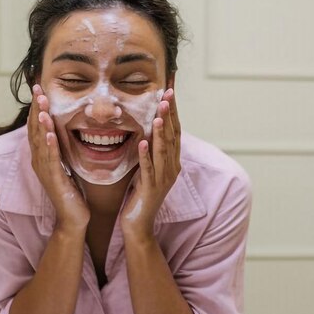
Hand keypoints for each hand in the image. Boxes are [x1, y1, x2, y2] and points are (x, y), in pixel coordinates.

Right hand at [27, 84, 89, 231]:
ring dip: (41, 121)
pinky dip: (50, 145)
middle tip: (37, 88)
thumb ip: (61, 148)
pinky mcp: (54, 180)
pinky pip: (51, 159)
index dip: (37, 107)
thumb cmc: (71, 191)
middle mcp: (39, 160)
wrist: (73, 218)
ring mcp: (45, 170)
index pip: (36, 126)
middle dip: (37, 108)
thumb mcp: (65, 164)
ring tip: (42, 104)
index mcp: (41, 155)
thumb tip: (63, 130)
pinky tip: (50, 133)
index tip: (39, 88)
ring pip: (41, 141)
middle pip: (35, 129)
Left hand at [122, 88, 180, 239]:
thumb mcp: (147, 168)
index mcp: (172, 161)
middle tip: (169, 93)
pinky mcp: (151, 189)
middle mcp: (172, 168)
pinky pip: (149, 169)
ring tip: (160, 113)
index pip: (175, 130)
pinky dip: (146, 155)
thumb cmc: (140, 195)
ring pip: (164, 151)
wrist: (138, 225)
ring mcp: (163, 179)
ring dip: (162, 131)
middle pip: (173, 136)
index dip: (173, 109)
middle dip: (171, 114)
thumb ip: (151, 150)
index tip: (170, 89)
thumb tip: (150, 127)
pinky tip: (143, 142)